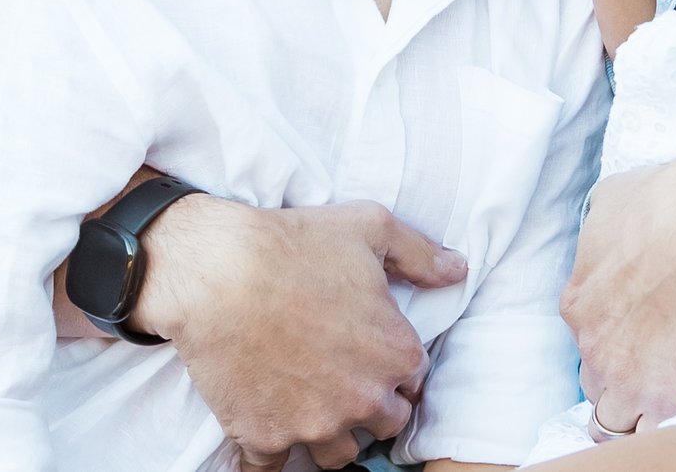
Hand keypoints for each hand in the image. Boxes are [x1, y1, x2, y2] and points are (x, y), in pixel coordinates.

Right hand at [134, 195, 466, 469]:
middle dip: (367, 407)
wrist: (218, 270)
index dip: (392, 369)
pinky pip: (274, 467)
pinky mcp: (265, 437)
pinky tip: (265, 428)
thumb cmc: (295, 243)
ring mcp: (314, 424)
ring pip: (336, 456)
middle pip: (382, 425)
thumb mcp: (371, 227)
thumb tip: (457, 269)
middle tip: (339, 381)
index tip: (369, 356)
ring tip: (309, 407)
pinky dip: (270, 452)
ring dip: (328, 436)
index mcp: (395, 353)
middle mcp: (362, 398)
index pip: (413, 382)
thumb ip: (421, 254)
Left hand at [560, 133, 675, 433]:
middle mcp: (593, 345)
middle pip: (597, 379)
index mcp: (579, 302)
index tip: (645, 324)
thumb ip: (604, 230)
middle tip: (660, 357)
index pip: (587, 334)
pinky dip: (668, 423)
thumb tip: (612, 231)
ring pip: (616, 418)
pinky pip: (654, 432)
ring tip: (674, 388)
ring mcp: (626, 377)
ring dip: (639, 406)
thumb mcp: (615, 198)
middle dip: (623, 372)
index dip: (616, 331)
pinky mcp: (666, 399)